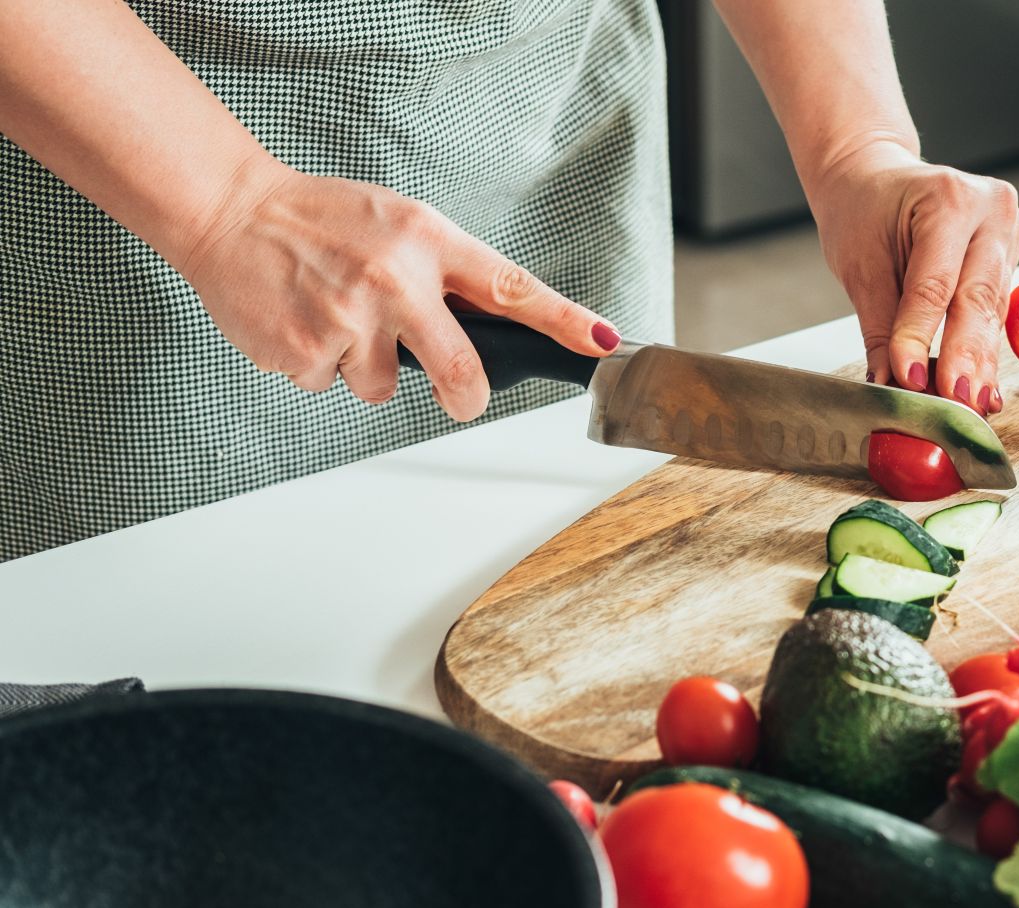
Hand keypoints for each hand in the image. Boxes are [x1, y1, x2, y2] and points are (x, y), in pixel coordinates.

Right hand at [177, 161, 619, 421]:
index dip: (562, 321)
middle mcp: (395, 279)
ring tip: (336, 318)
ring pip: (385, 387)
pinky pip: (331, 385)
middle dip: (466, 397)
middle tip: (461, 397)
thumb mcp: (399, 224)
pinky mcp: (307, 350)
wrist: (227, 210)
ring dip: (366, 367)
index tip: (602, 343)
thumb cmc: (322, 220)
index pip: (512, 288)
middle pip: (461, 372)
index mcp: (428, 240)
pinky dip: (318, 365)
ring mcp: (351, 318)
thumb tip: (496, 330)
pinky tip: (301, 322)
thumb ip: (446, 273)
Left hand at [808, 140, 1018, 414]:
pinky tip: (981, 387)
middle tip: (955, 403)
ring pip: (992, 311)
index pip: (934, 283)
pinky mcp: (1010, 255)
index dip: (921, 337)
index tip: (910, 381)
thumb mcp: (860, 266)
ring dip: (979, 363)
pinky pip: (995, 311)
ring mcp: (1008, 230)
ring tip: (969, 406)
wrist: (875, 177)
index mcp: (947, 198)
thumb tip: (890, 384)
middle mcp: (990, 209)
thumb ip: (881, 327)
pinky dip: (983, 350)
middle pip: (977, 299)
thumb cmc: (862, 210)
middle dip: (964, 358)